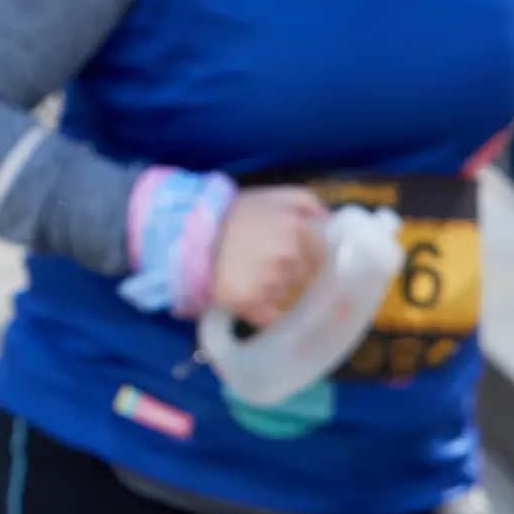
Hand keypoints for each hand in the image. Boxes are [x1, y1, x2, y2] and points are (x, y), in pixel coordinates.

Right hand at [211, 187, 329, 328]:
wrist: (184, 234)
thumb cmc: (229, 213)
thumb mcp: (271, 195)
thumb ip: (308, 203)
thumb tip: (329, 222)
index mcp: (299, 230)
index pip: (321, 255)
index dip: (305, 257)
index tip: (288, 258)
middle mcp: (289, 256)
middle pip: (304, 278)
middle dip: (288, 276)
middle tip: (263, 267)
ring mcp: (272, 282)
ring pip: (286, 297)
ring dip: (273, 293)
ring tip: (249, 280)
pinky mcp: (251, 304)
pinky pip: (269, 317)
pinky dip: (262, 313)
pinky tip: (248, 300)